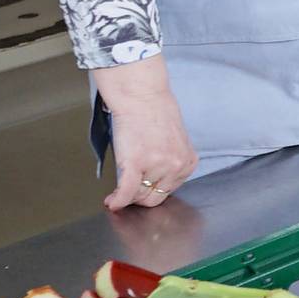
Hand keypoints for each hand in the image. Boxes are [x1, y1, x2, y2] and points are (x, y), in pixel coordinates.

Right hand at [92, 57, 196, 209]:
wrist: (142, 95)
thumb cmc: (155, 111)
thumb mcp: (175, 140)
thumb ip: (171, 160)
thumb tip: (156, 180)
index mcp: (187, 161)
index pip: (168, 191)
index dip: (151, 192)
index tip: (141, 191)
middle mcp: (176, 165)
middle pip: (154, 197)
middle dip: (139, 197)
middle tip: (127, 192)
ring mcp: (157, 165)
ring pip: (138, 194)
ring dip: (126, 194)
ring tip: (118, 188)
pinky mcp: (136, 162)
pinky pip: (126, 191)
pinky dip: (117, 200)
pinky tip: (111, 202)